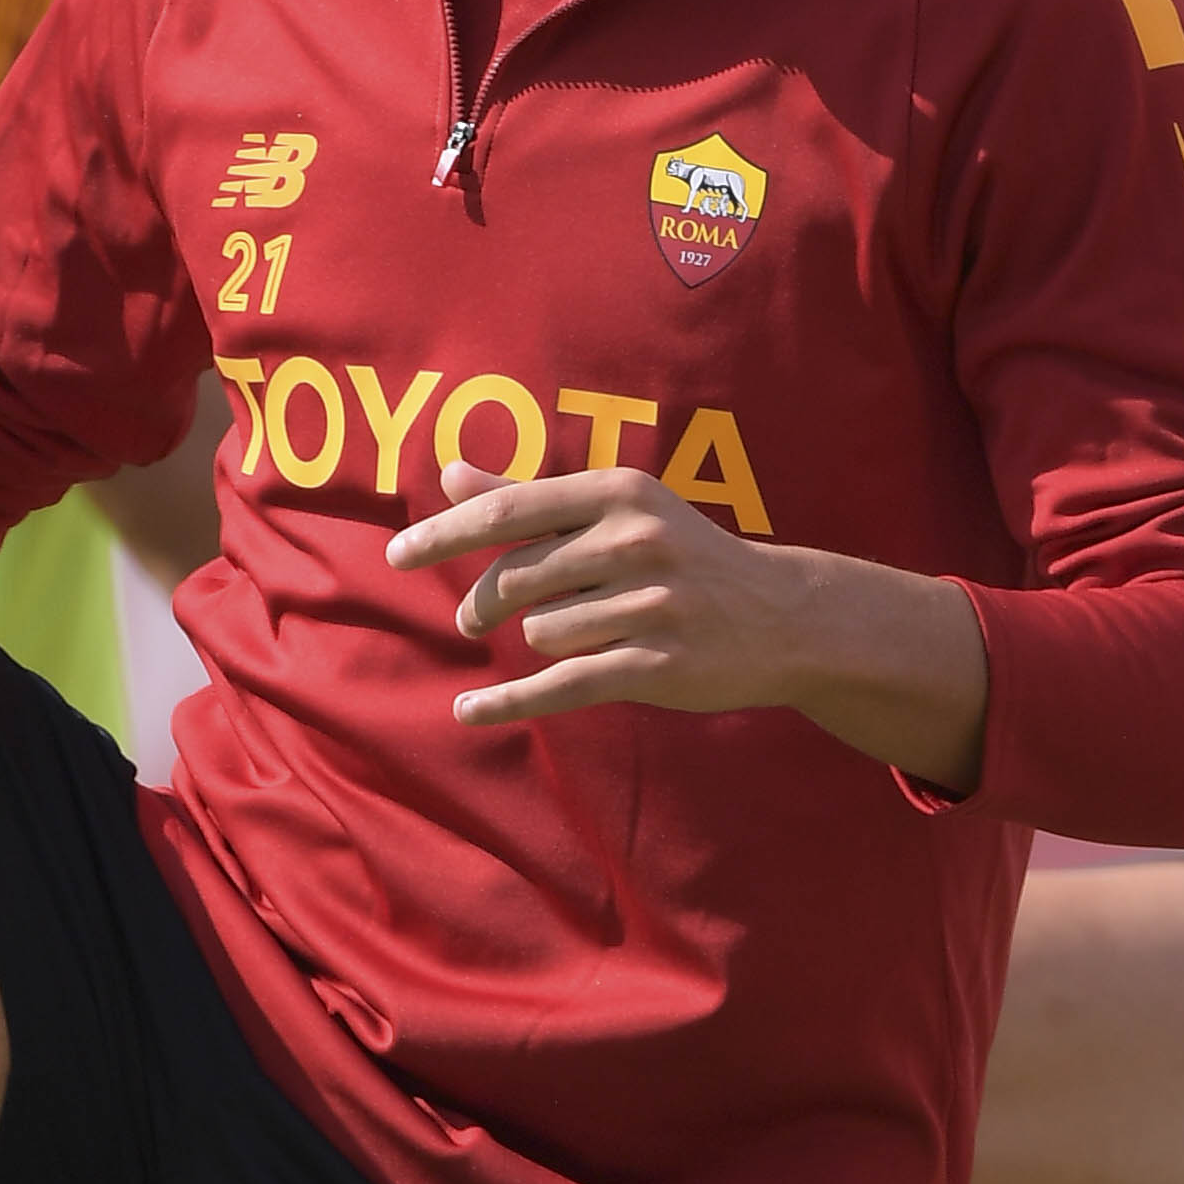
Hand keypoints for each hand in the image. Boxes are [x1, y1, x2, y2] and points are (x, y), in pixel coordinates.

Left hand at [387, 458, 988, 787]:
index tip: (398, 555)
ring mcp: (649, 606)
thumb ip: (529, 498)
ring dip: (546, 642)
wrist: (785, 618)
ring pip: (541, 633)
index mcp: (620, 493)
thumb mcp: (618, 512)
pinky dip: (508, 701)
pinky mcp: (654, 665)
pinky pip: (558, 685)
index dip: (447, 534)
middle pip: (517, 578)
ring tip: (589, 634)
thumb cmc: (684, 558)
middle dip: (487, 603)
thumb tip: (450, 473)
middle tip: (477, 618)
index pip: (511, 510)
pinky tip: (468, 710)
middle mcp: (637, 542)